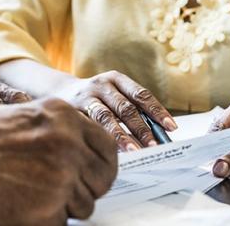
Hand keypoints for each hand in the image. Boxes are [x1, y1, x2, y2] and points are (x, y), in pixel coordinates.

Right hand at [0, 98, 117, 225]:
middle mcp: (70, 146)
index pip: (108, 147)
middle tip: (64, 192)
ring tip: (31, 196)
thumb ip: (56, 129)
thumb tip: (80, 151)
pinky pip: (61, 223)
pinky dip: (44, 221)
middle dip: (86, 188)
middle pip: (102, 180)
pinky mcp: (48, 212)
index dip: (102, 165)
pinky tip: (22, 207)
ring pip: (83, 205)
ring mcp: (62, 180)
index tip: (94, 174)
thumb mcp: (23, 113)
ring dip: (63, 206)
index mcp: (65, 118)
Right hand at [54, 70, 175, 150]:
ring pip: (107, 117)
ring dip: (122, 135)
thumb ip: (130, 110)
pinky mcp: (72, 109)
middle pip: (126, 107)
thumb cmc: (96, 98)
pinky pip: (91, 126)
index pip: (141, 94)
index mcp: (116, 79)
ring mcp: (86, 96)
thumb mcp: (112, 95)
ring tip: (135, 151)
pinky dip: (103, 138)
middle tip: (154, 146)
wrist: (59, 90)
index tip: (171, 127)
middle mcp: (101, 84)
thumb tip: (154, 136)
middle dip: (141, 128)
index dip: (157, 111)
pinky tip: (111, 150)